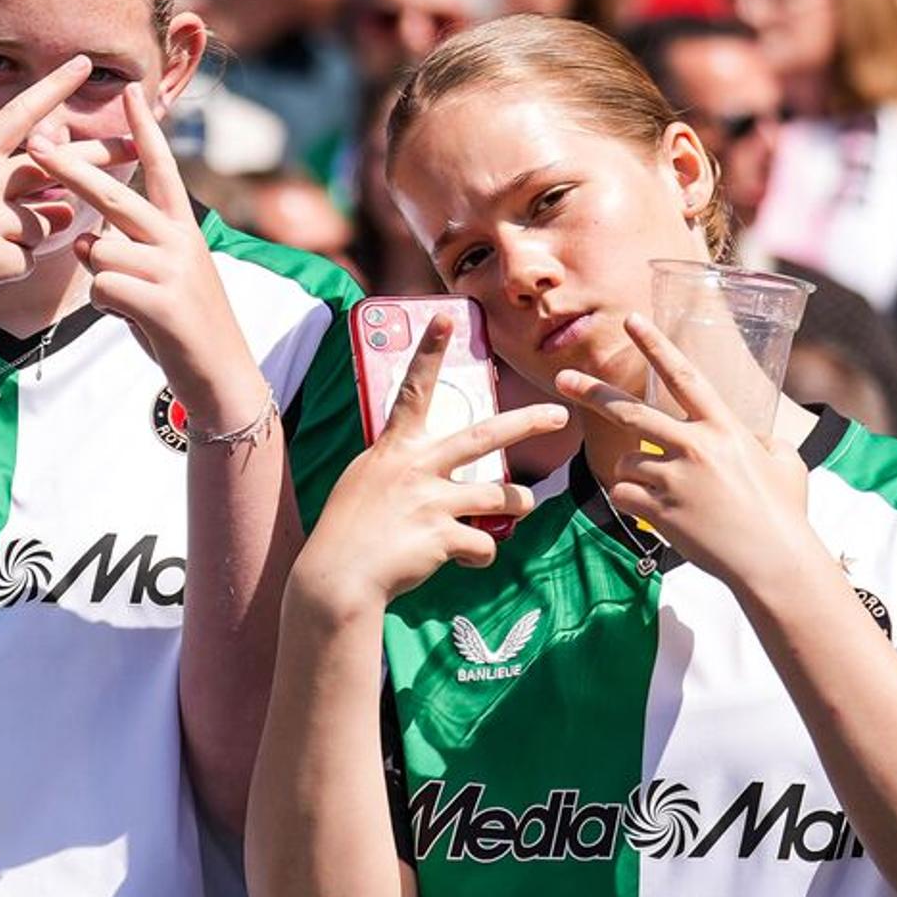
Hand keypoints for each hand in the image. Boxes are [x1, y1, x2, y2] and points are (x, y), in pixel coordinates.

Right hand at [0, 56, 96, 335]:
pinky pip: (30, 260)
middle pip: (55, 164)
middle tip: (135, 143)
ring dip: (31, 238)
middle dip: (99, 156)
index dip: (52, 87)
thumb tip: (62, 199)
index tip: (83, 63)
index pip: (17, 115)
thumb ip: (1, 188)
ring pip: (47, 222)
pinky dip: (11, 268)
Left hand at [42, 88, 264, 424]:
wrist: (221, 374)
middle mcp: (179, 238)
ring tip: (131, 301)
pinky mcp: (163, 301)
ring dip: (100, 277)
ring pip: (99, 251)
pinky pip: (104, 286)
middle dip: (69, 168)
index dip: (143, 129)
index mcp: (181, 226)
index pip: (160, 167)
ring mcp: (173, 268)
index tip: (129, 89)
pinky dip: (106, 304)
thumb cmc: (181, 322)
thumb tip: (85, 239)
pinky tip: (132, 317)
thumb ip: (130, 249)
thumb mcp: (162, 275)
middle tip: (36, 142)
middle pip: (112, 196)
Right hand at [292, 320, 568, 617]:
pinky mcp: (444, 537)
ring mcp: (432, 501)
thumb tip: (430, 470)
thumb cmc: (347, 531)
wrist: (337, 577)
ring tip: (522, 506)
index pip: (414, 390)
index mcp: (395, 449)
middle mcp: (417, 468)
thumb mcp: (365, 483)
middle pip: (485, 436)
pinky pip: (484, 544)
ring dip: (519, 502)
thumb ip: (399, 468)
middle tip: (559, 413)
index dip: (430, 352)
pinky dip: (479, 554)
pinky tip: (462, 558)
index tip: (446, 318)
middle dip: (527, 422)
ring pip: (502, 496)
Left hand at [555, 314, 820, 599]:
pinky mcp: (659, 509)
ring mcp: (674, 478)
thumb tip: (757, 438)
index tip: (631, 321)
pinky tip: (665, 515)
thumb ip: (764, 442)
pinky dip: (636, 503)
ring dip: (640, 474)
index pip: (685, 376)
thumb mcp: (786, 463)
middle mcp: (695, 446)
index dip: (656, 345)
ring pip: (629, 461)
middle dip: (592, 392)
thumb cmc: (784, 513)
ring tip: (678, 496)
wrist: (773, 561)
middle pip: (630, 410)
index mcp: (724, 428)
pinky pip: (625, 495)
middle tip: (563, 379)